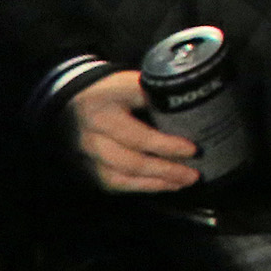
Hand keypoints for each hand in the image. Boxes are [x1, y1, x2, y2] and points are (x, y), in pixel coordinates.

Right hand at [69, 70, 201, 192]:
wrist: (77, 96)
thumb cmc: (112, 88)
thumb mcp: (132, 82)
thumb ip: (156, 94)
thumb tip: (192, 105)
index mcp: (104, 112)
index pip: (136, 134)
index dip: (164, 145)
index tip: (192, 150)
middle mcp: (92, 138)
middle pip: (129, 161)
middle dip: (164, 170)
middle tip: (193, 175)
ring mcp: (87, 156)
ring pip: (119, 178)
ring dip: (154, 184)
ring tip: (182, 183)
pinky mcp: (87, 167)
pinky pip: (113, 184)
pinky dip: (139, 187)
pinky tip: (162, 186)